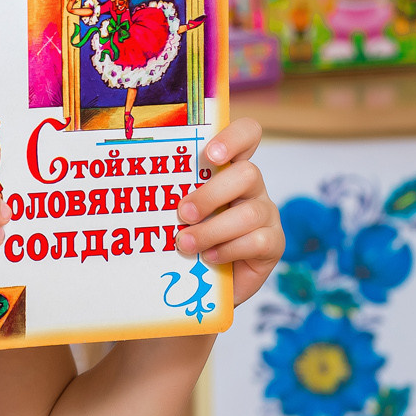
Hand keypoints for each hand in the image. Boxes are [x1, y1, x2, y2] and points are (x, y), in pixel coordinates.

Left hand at [176, 118, 281, 304]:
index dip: (234, 137)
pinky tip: (209, 257)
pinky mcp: (274, 243)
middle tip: (183, 213)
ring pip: (249, 213)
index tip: (210, 154)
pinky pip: (257, 241)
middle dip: (211, 194)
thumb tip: (141, 188)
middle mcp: (252, 187)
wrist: (208, 281)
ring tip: (185, 243)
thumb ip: (172, 196)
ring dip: (212, 229)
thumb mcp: (178, 212)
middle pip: (247, 173)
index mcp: (229, 169)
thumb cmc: (190, 236)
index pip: (247, 135)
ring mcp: (267, 214)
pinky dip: (228, 250)